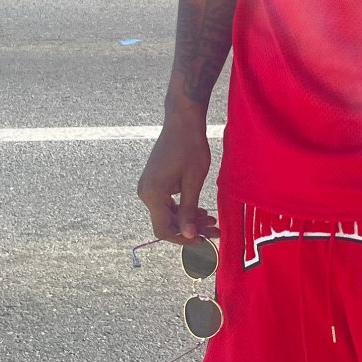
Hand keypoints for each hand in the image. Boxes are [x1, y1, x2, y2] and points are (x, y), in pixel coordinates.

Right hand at [137, 107, 217, 242]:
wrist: (182, 122)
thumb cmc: (190, 147)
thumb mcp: (193, 181)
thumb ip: (189, 210)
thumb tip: (188, 236)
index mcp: (153, 194)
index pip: (164, 230)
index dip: (183, 238)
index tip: (203, 240)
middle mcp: (146, 193)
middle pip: (167, 223)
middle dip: (190, 229)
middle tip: (215, 230)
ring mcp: (149, 187)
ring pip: (169, 214)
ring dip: (189, 219)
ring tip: (212, 220)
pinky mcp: (155, 182)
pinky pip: (168, 203)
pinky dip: (184, 208)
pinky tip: (201, 210)